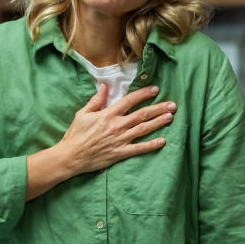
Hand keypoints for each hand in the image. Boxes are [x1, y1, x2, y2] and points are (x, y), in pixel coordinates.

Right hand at [57, 83, 176, 175]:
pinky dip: (151, 145)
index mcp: (108, 114)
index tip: (155, 89)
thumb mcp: (83, 114)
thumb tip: (105, 86)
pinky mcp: (120, 153)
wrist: (71, 157)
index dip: (144, 94)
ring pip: (144, 129)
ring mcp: (120, 140)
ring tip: (170, 117)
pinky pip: (139, 149)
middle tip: (173, 105)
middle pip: (142, 114)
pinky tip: (162, 141)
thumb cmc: (75, 135)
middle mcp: (117, 126)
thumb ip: (96, 100)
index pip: (130, 101)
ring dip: (158, 123)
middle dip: (159, 108)